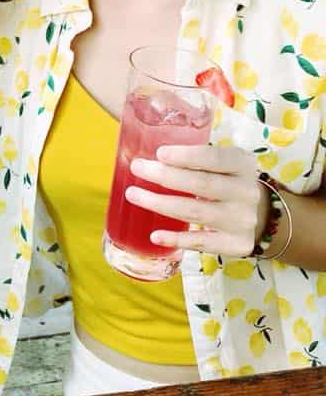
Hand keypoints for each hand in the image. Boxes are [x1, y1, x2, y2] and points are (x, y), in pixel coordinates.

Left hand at [126, 144, 263, 257]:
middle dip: (165, 176)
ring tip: (134, 195)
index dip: (186, 156)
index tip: (159, 153)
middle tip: (137, 168)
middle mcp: (245, 192)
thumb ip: (197, 157)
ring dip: (160, 204)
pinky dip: (176, 239)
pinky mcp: (236, 244)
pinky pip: (201, 243)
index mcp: (242, 164)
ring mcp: (242, 220)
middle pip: (201, 184)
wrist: (262, 214)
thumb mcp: (224, 163)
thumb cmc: (228, 180)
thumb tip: (148, 151)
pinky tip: (155, 235)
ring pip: (196, 212)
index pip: (213, 158)